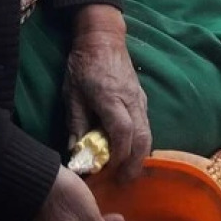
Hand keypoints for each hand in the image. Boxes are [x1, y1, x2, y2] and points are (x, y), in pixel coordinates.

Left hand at [65, 4, 150, 181]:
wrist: (104, 39)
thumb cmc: (84, 65)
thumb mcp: (72, 94)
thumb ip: (76, 123)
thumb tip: (75, 152)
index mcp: (110, 97)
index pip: (123, 131)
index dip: (118, 154)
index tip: (108, 170)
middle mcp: (131, 101)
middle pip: (142, 137)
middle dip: (135, 162)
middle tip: (125, 181)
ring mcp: (140, 100)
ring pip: (148, 133)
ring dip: (139, 155)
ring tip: (127, 173)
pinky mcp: (142, 100)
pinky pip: (146, 126)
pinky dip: (140, 143)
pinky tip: (129, 152)